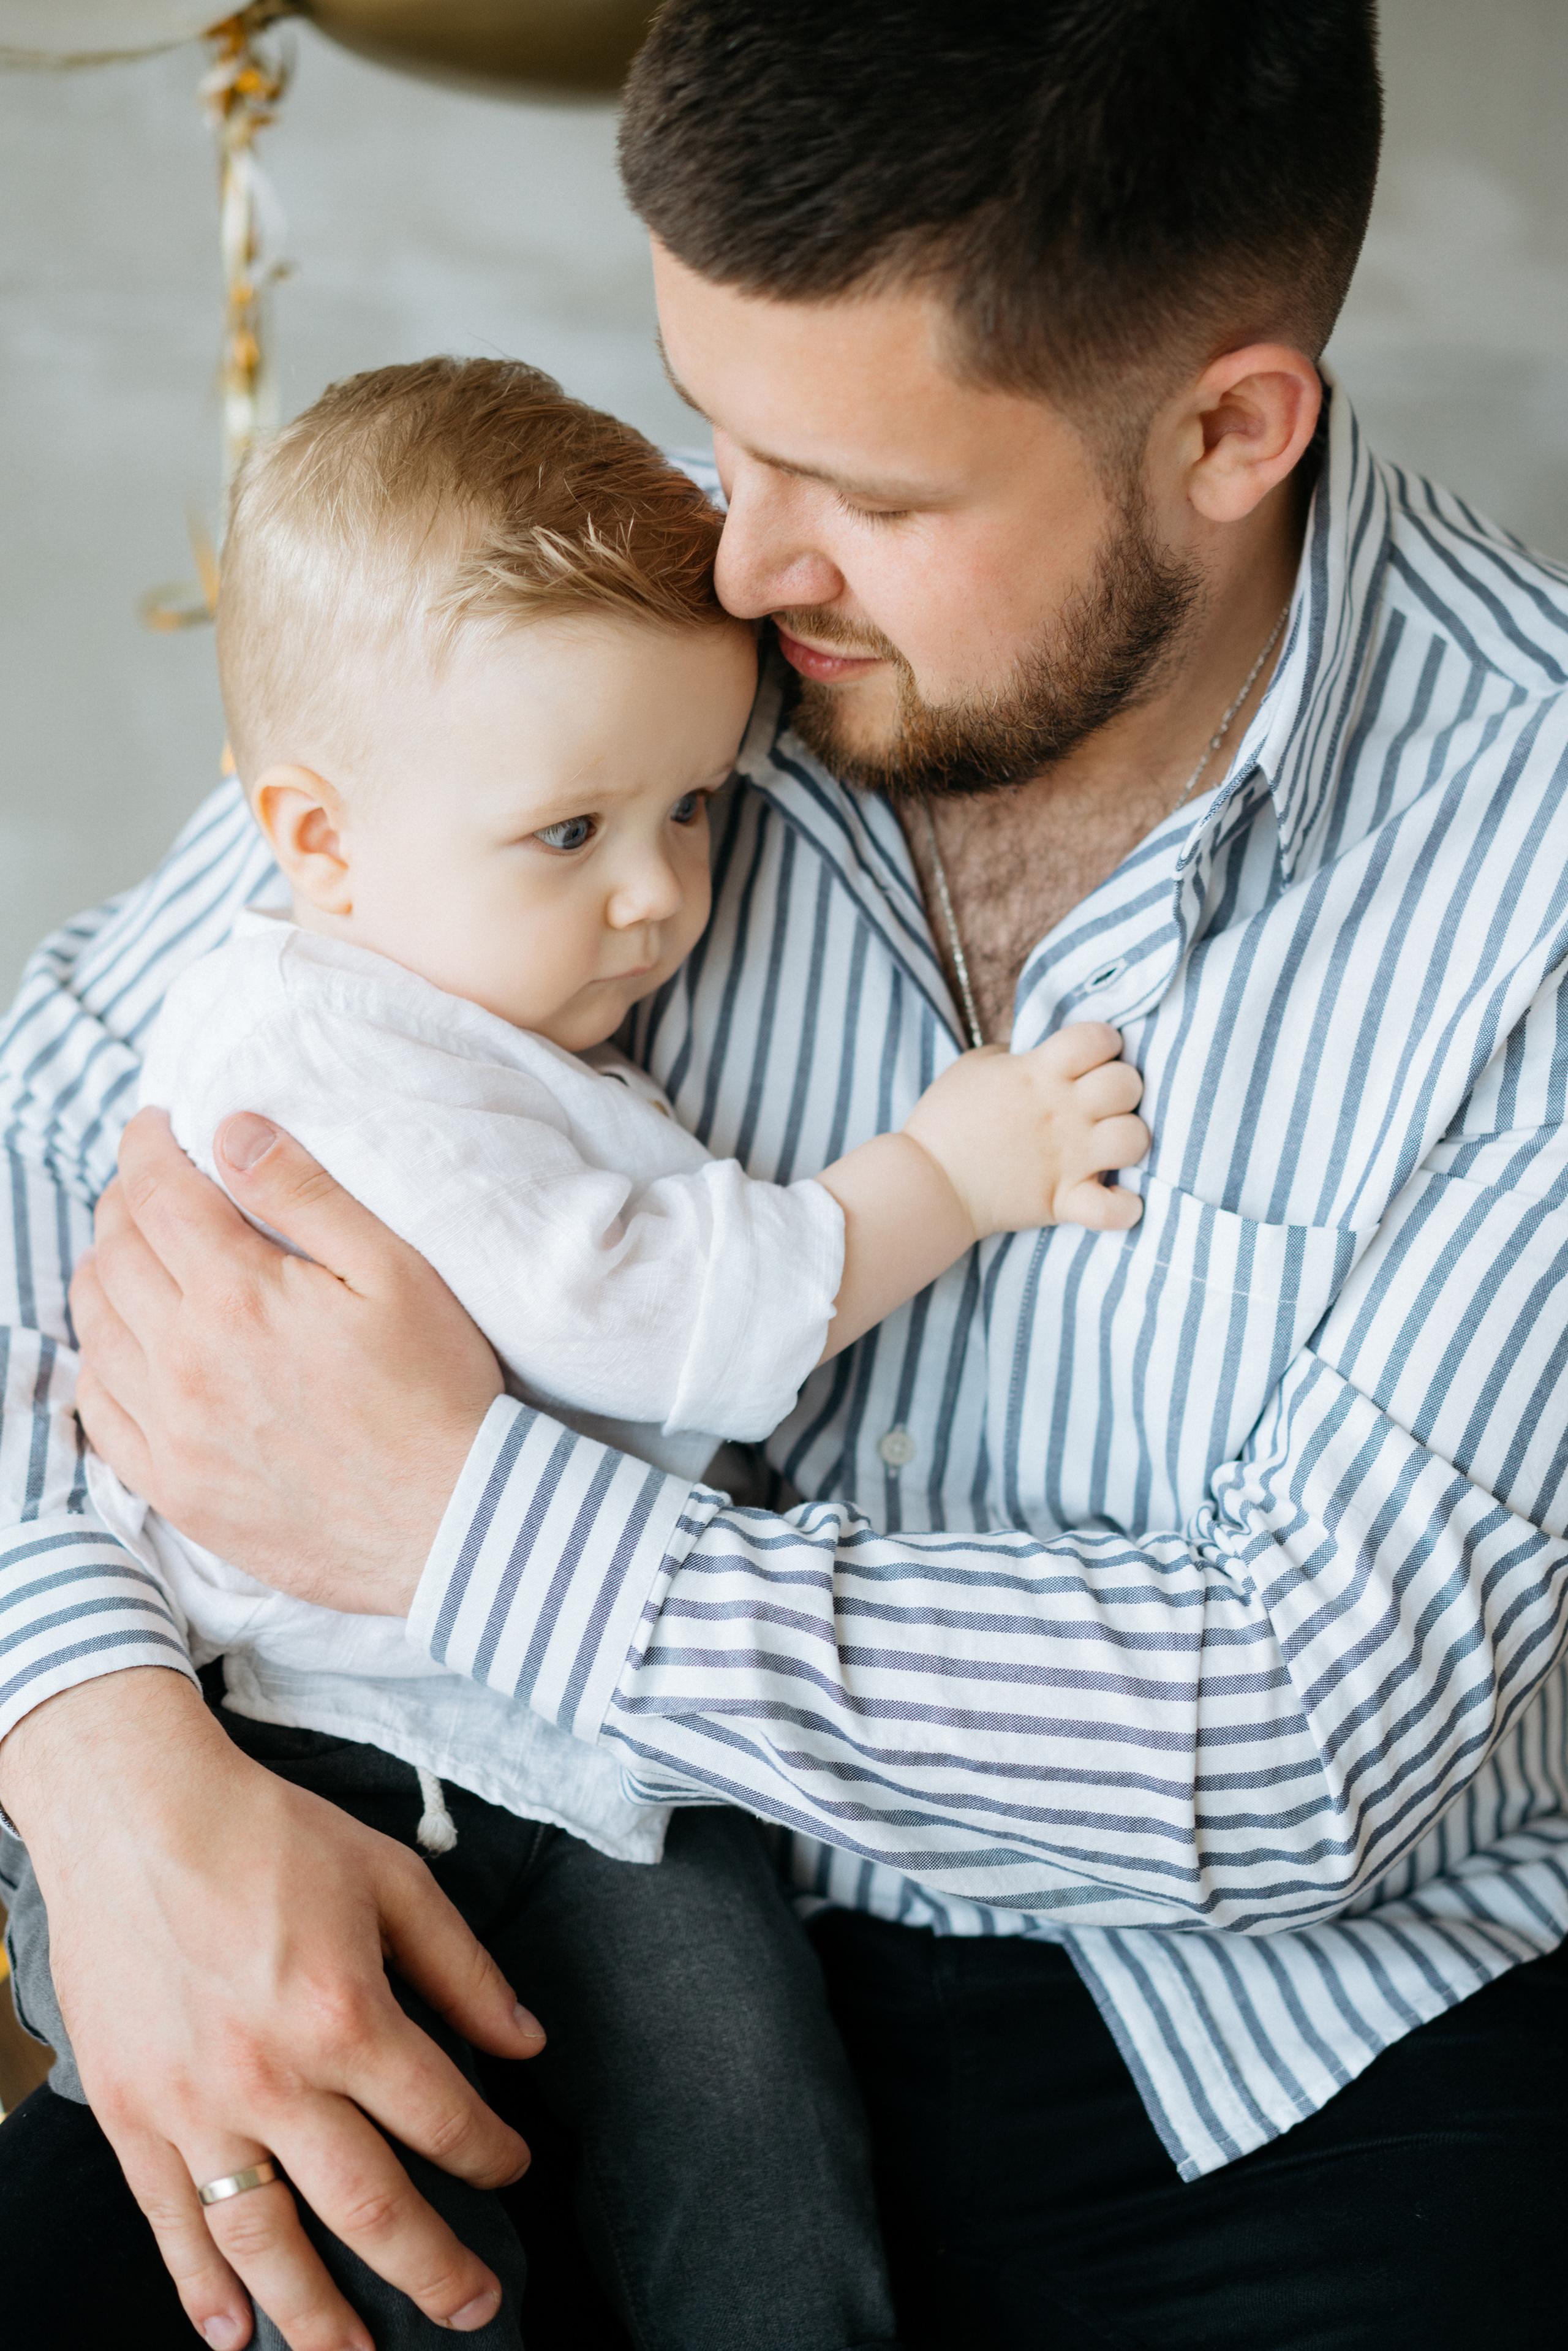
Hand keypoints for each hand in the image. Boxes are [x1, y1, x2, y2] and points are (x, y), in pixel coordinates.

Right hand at [0, 1669, 544, 2350]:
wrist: (138, 1811)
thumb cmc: (270, 1835)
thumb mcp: (394, 1878)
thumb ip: (464, 1968)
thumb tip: (526, 2042)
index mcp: (347, 2012)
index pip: (442, 2118)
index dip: (491, 2155)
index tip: (511, 2170)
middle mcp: (273, 2075)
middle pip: (368, 2205)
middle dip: (431, 2268)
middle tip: (473, 2309)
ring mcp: (195, 2104)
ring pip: (266, 2242)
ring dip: (318, 2314)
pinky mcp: (132, 2113)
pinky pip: (171, 2223)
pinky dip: (202, 2289)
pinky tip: (236, 2333)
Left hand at [71, 1108, 503, 1616]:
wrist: (451, 1523)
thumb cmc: (438, 1391)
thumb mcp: (394, 1270)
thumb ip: (306, 1195)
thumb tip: (232, 1132)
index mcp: (237, 1296)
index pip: (155, 1194)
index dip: (146, 1145)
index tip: (155, 1126)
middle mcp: (184, 1361)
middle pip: (114, 1252)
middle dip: (124, 1201)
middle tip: (153, 1185)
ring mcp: (171, 1432)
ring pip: (94, 1327)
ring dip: (103, 1272)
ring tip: (133, 1252)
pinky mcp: (174, 1488)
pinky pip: (98, 1412)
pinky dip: (96, 1361)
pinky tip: (125, 1344)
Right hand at [903, 1022, 1146, 1236]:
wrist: (927, 1182)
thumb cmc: (944, 1118)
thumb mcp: (975, 1066)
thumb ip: (1015, 1055)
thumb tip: (1040, 1053)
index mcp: (1038, 1072)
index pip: (1098, 1037)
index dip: (1103, 1041)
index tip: (1089, 1057)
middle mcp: (1061, 1111)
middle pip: (1126, 1083)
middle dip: (1122, 1086)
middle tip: (1100, 1101)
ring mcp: (1066, 1158)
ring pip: (1134, 1138)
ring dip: (1129, 1138)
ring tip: (1109, 1144)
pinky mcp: (1062, 1201)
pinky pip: (1112, 1210)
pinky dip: (1123, 1208)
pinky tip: (1120, 1198)